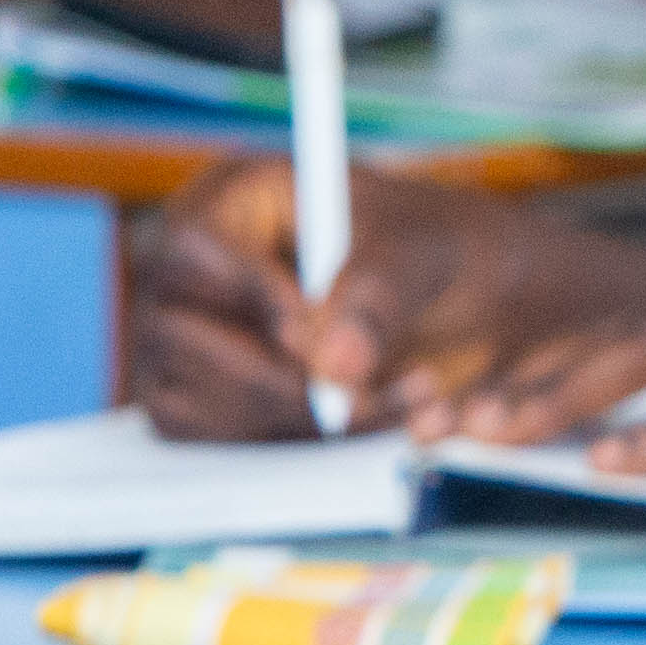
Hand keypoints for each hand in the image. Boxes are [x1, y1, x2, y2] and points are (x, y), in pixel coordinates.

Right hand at [125, 161, 645, 442]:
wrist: (471, 298)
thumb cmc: (438, 251)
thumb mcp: (424, 252)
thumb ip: (380, 297)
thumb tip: (335, 368)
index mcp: (234, 197)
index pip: (192, 249)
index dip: (253, 301)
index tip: (325, 340)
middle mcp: (192, 267)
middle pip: (174, 336)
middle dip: (283, 382)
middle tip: (376, 395)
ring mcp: (183, 335)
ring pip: (193, 401)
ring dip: (297, 422)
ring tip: (404, 400)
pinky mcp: (199, 395)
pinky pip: (208, 438)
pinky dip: (285, 447)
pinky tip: (360, 425)